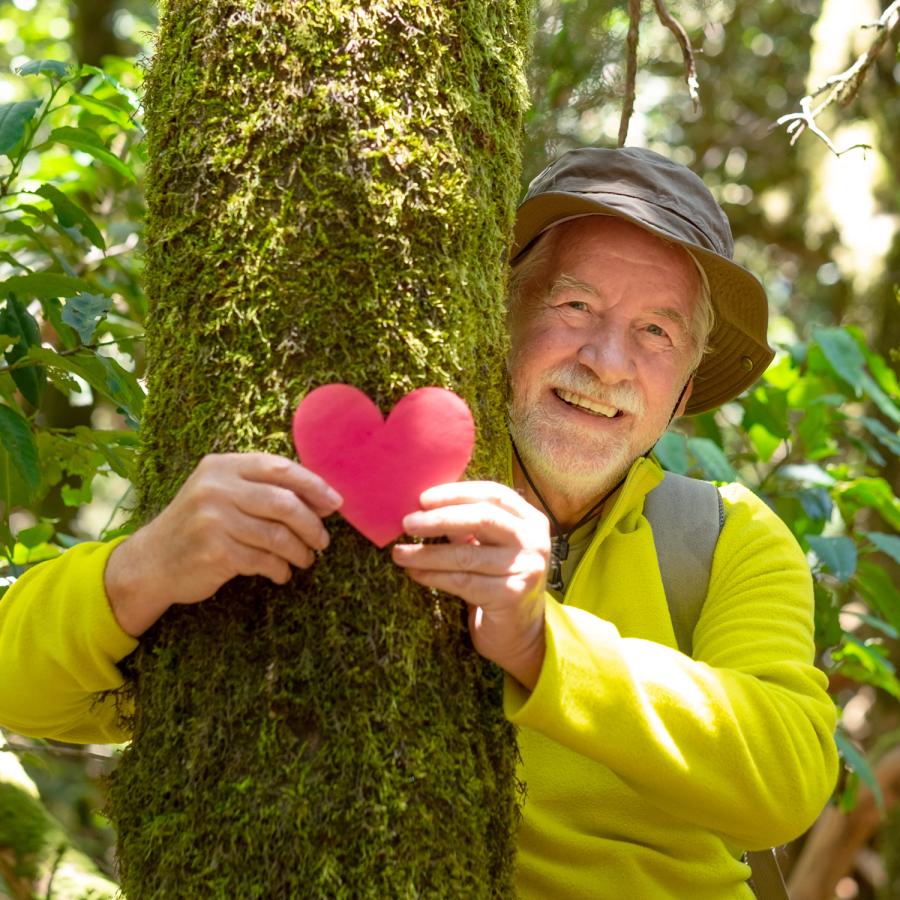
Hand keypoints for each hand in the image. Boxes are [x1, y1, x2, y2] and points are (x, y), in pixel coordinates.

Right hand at [105, 453, 342, 636]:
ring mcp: (213, 520)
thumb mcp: (221, 492)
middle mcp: (216, 488)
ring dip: (300, 551)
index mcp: (222, 466)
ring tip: (306, 559)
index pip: (279, 468)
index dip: (313, 485)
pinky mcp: (215, 552)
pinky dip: (280, 569)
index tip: (335, 503)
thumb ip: (261, 487)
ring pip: (278, 535)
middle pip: (284, 503)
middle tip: (323, 540)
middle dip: (312, 524)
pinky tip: (281, 573)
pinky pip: (264, 561)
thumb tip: (321, 498)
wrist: (152, 562)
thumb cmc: (199, 524)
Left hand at [391, 481, 550, 689]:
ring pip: (467, 555)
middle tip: (408, 523)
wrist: (519, 632)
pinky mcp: (513, 595)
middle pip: (483, 518)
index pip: (493, 494)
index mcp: (530, 519)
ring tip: (400, 553)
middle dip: (440, 518)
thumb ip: (466, 525)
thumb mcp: (487, 546)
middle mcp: (534, 540)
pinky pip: (463, 581)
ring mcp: (527, 568)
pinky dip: (434, 576)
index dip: (457, 493)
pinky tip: (415, 573)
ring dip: (427, 553)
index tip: (423, 498)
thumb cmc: (497, 581)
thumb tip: (422, 508)